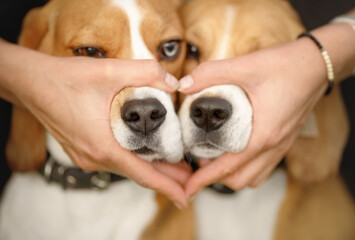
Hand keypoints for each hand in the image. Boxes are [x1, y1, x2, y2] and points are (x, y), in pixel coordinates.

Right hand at [0, 43, 189, 206]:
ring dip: (150, 168)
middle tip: (190, 177)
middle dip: (165, 177)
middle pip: (137, 173)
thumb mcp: (108, 71)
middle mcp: (94, 158)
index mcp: (102, 146)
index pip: (142, 174)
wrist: (32, 83)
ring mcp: (86, 156)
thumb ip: (145, 72)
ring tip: (174, 168)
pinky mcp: (83, 149)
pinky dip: (134, 160)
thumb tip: (173, 81)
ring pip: (126, 167)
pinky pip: (115, 160)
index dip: (167, 187)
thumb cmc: (66, 80)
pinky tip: (145, 154)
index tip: (185, 197)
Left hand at [179, 38, 328, 197]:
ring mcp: (282, 145)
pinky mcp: (285, 140)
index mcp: (264, 134)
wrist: (317, 63)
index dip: (205, 179)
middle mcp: (274, 145)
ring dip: (232, 174)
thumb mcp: (245, 66)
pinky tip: (236, 151)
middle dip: (215, 177)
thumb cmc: (286, 65)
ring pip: (254, 176)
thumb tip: (184, 84)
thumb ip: (211, 73)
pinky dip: (246, 167)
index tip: (189, 188)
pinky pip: (264, 166)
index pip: (229, 167)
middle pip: (240, 179)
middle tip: (199, 158)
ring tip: (215, 157)